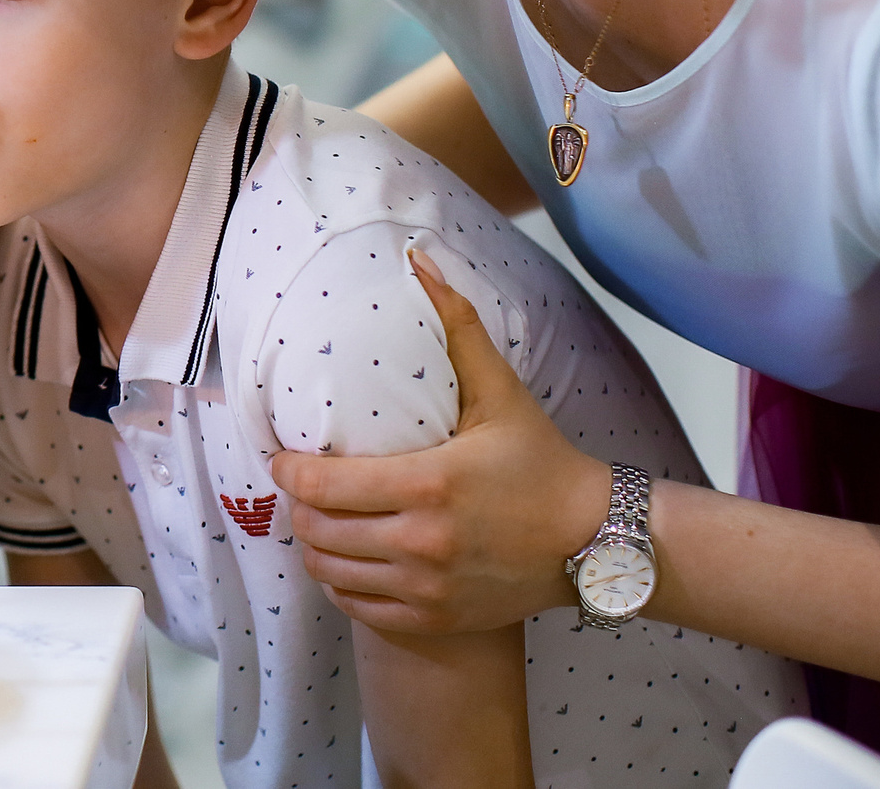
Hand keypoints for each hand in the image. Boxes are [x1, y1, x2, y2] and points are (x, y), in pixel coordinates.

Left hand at [272, 247, 611, 633]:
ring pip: (331, 573)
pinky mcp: (436, 619)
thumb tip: (418, 260)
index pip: (322, 486)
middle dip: (298, 505)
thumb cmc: (541, 462)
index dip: (287, 471)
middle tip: (303, 485)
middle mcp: (422, 543)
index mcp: (429, 485)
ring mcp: (428, 589)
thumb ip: (456, 325)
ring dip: (315, 545)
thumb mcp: (500, 392)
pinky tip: (347, 560)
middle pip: (317, 530)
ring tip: (320, 518)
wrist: (595, 539)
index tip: (283, 457)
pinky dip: (342, 585)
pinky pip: (360, 609)